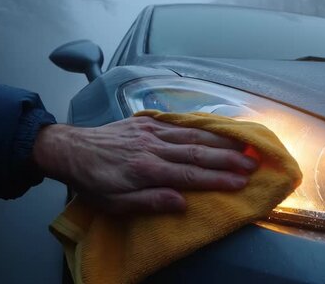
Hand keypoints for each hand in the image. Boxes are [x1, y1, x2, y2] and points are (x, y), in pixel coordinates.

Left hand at [32, 116, 256, 214]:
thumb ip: (149, 201)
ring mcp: (152, 131)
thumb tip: (183, 204)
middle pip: (197, 152)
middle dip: (228, 157)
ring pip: (192, 134)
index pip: (190, 174)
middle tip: (253, 162)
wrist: (71, 149)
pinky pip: (179, 122)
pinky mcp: (147, 122)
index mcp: (147, 169)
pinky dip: (201, 124)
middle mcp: (154, 147)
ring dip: (220, 139)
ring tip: (243, 142)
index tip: (241, 182)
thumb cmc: (93, 181)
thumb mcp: (115, 202)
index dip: (218, 178)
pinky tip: (215, 126)